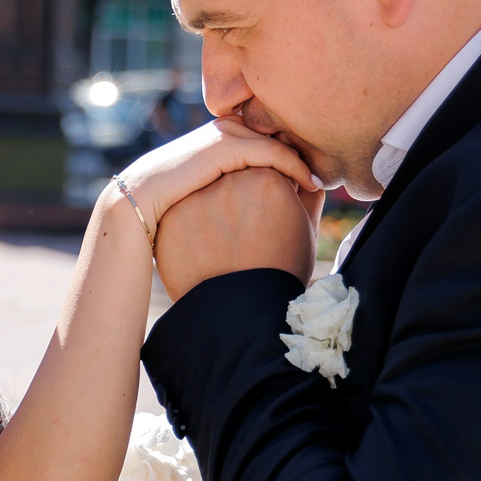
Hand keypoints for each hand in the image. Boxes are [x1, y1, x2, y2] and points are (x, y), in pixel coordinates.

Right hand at [116, 119, 315, 228]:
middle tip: (330, 175)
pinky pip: (270, 153)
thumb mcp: (205, 198)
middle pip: (276, 135)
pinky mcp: (224, 146)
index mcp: (220, 139)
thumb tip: (259, 206)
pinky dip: (294, 167)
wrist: (137, 207)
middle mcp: (223, 129)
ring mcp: (223, 135)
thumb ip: (231, 191)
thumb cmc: (169, 212)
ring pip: (277, 142)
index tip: (316, 180)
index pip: (267, 140)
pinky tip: (311, 183)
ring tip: (324, 180)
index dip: (293, 158)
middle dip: (304, 153)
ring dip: (303, 159)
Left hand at [155, 166, 315, 300]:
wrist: (243, 314)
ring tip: (224, 242)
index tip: (267, 216)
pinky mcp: (172, 216)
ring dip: (213, 207)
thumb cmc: (282, 272)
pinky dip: (192, 227)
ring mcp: (196, 196)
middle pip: (234, 175)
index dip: (268, 192)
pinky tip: (204, 249)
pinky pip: (183, 212)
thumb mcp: (305, 229)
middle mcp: (230, 179)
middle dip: (239, 195)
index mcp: (267, 176)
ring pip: (205, 190)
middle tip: (244, 230)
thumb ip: (308, 195)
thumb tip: (306, 175)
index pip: (265, 167)